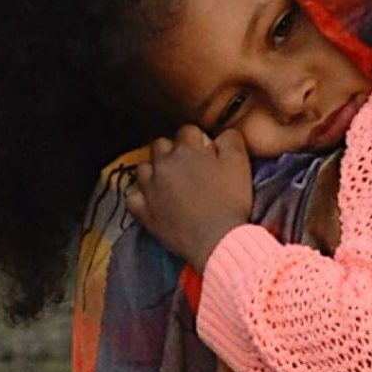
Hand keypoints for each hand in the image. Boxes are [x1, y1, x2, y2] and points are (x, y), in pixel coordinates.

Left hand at [126, 125, 254, 267]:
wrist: (218, 240)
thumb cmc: (230, 202)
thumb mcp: (239, 164)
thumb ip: (230, 140)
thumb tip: (222, 134)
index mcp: (186, 151)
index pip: (187, 131)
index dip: (198, 140)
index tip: (206, 153)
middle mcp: (163, 165)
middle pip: (160, 145)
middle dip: (172, 151)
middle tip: (188, 167)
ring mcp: (150, 189)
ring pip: (143, 168)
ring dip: (155, 171)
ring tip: (170, 183)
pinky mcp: (144, 212)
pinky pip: (131, 197)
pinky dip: (140, 196)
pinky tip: (151, 200)